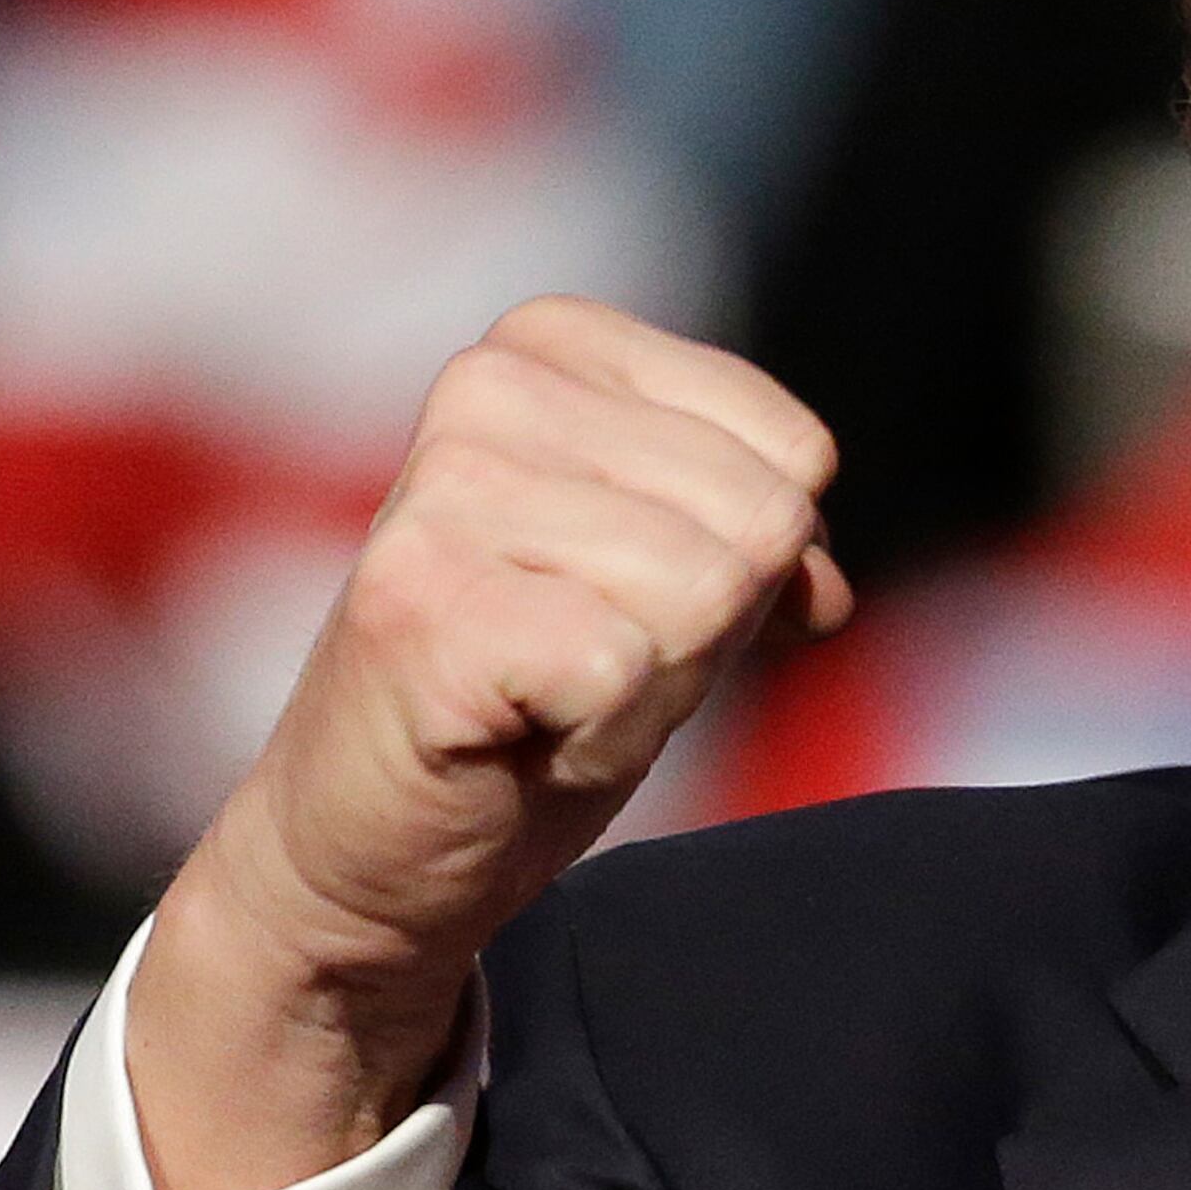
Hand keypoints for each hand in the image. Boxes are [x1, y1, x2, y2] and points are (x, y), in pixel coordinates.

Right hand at [128, 297, 849, 1189]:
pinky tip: (516, 737)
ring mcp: (445, 490)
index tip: (638, 603)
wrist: (366, 844)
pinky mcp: (423, 603)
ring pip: (708, 589)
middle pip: (762, 517)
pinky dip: (602, 734)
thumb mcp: (676, 581)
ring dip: (657, 685)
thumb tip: (824, 584)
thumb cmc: (532, 696)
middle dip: (709, 628)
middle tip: (587, 667)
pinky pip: (629, 667)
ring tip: (549, 697)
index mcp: (554, 345)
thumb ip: (763, 536)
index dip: (754, 563)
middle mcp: (488, 387)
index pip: (793, 449)